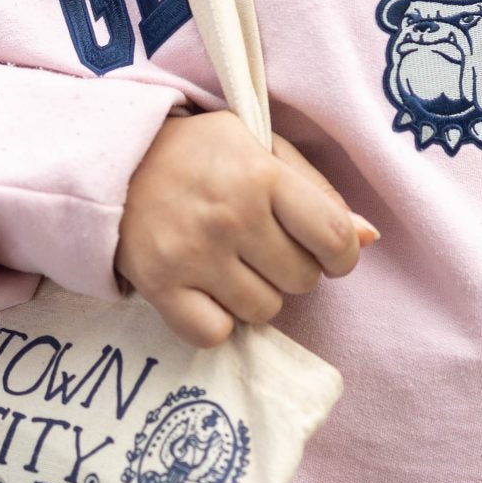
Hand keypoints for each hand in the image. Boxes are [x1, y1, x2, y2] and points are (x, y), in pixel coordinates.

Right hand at [113, 110, 379, 347]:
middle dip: (292, 268)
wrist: (114, 161)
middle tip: (264, 246)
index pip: (332, 237)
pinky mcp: (160, 287)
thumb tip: (367, 237)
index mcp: (262, 176)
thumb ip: (316, 190)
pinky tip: (207, 290)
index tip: (328, 254)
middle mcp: (230, 217)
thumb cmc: (200, 153)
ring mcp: (193, 254)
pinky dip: (217, 320)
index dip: (342, 255)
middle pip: (301, 280)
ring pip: (264, 311)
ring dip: (257, 294)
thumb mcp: (261, 148)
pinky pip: (216, 334)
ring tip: (233, 264)